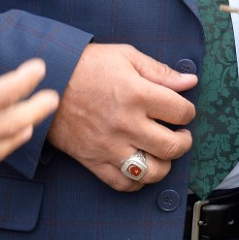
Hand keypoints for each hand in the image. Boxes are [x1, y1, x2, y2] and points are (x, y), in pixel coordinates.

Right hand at [46, 41, 197, 191]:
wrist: (48, 81)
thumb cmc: (87, 65)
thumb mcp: (126, 56)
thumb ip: (160, 72)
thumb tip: (190, 81)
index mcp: (137, 94)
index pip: (181, 112)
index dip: (188, 112)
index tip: (183, 111)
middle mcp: (126, 123)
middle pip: (172, 146)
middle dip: (184, 142)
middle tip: (180, 135)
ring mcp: (109, 145)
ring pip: (151, 171)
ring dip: (164, 165)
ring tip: (162, 152)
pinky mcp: (93, 160)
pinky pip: (122, 183)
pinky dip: (137, 181)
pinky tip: (141, 167)